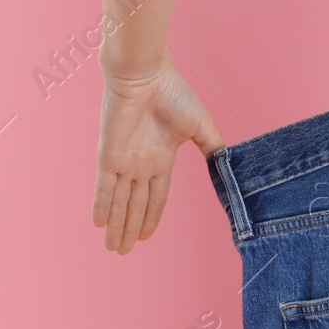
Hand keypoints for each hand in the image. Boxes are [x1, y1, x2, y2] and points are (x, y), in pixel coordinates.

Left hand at [93, 61, 222, 252]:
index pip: (156, 196)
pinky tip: (99, 224)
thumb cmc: (174, 94)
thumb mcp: (201, 126)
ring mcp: (124, 161)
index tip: (145, 238)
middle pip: (134, 205)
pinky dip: (102, 206)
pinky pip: (104, 187)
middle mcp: (141, 163)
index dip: (151, 217)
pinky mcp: (108, 155)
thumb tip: (229, 170)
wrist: (146, 75)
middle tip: (122, 252)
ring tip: (113, 248)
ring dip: (117, 226)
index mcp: (161, 157)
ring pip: (120, 202)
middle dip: (130, 229)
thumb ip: (212, 148)